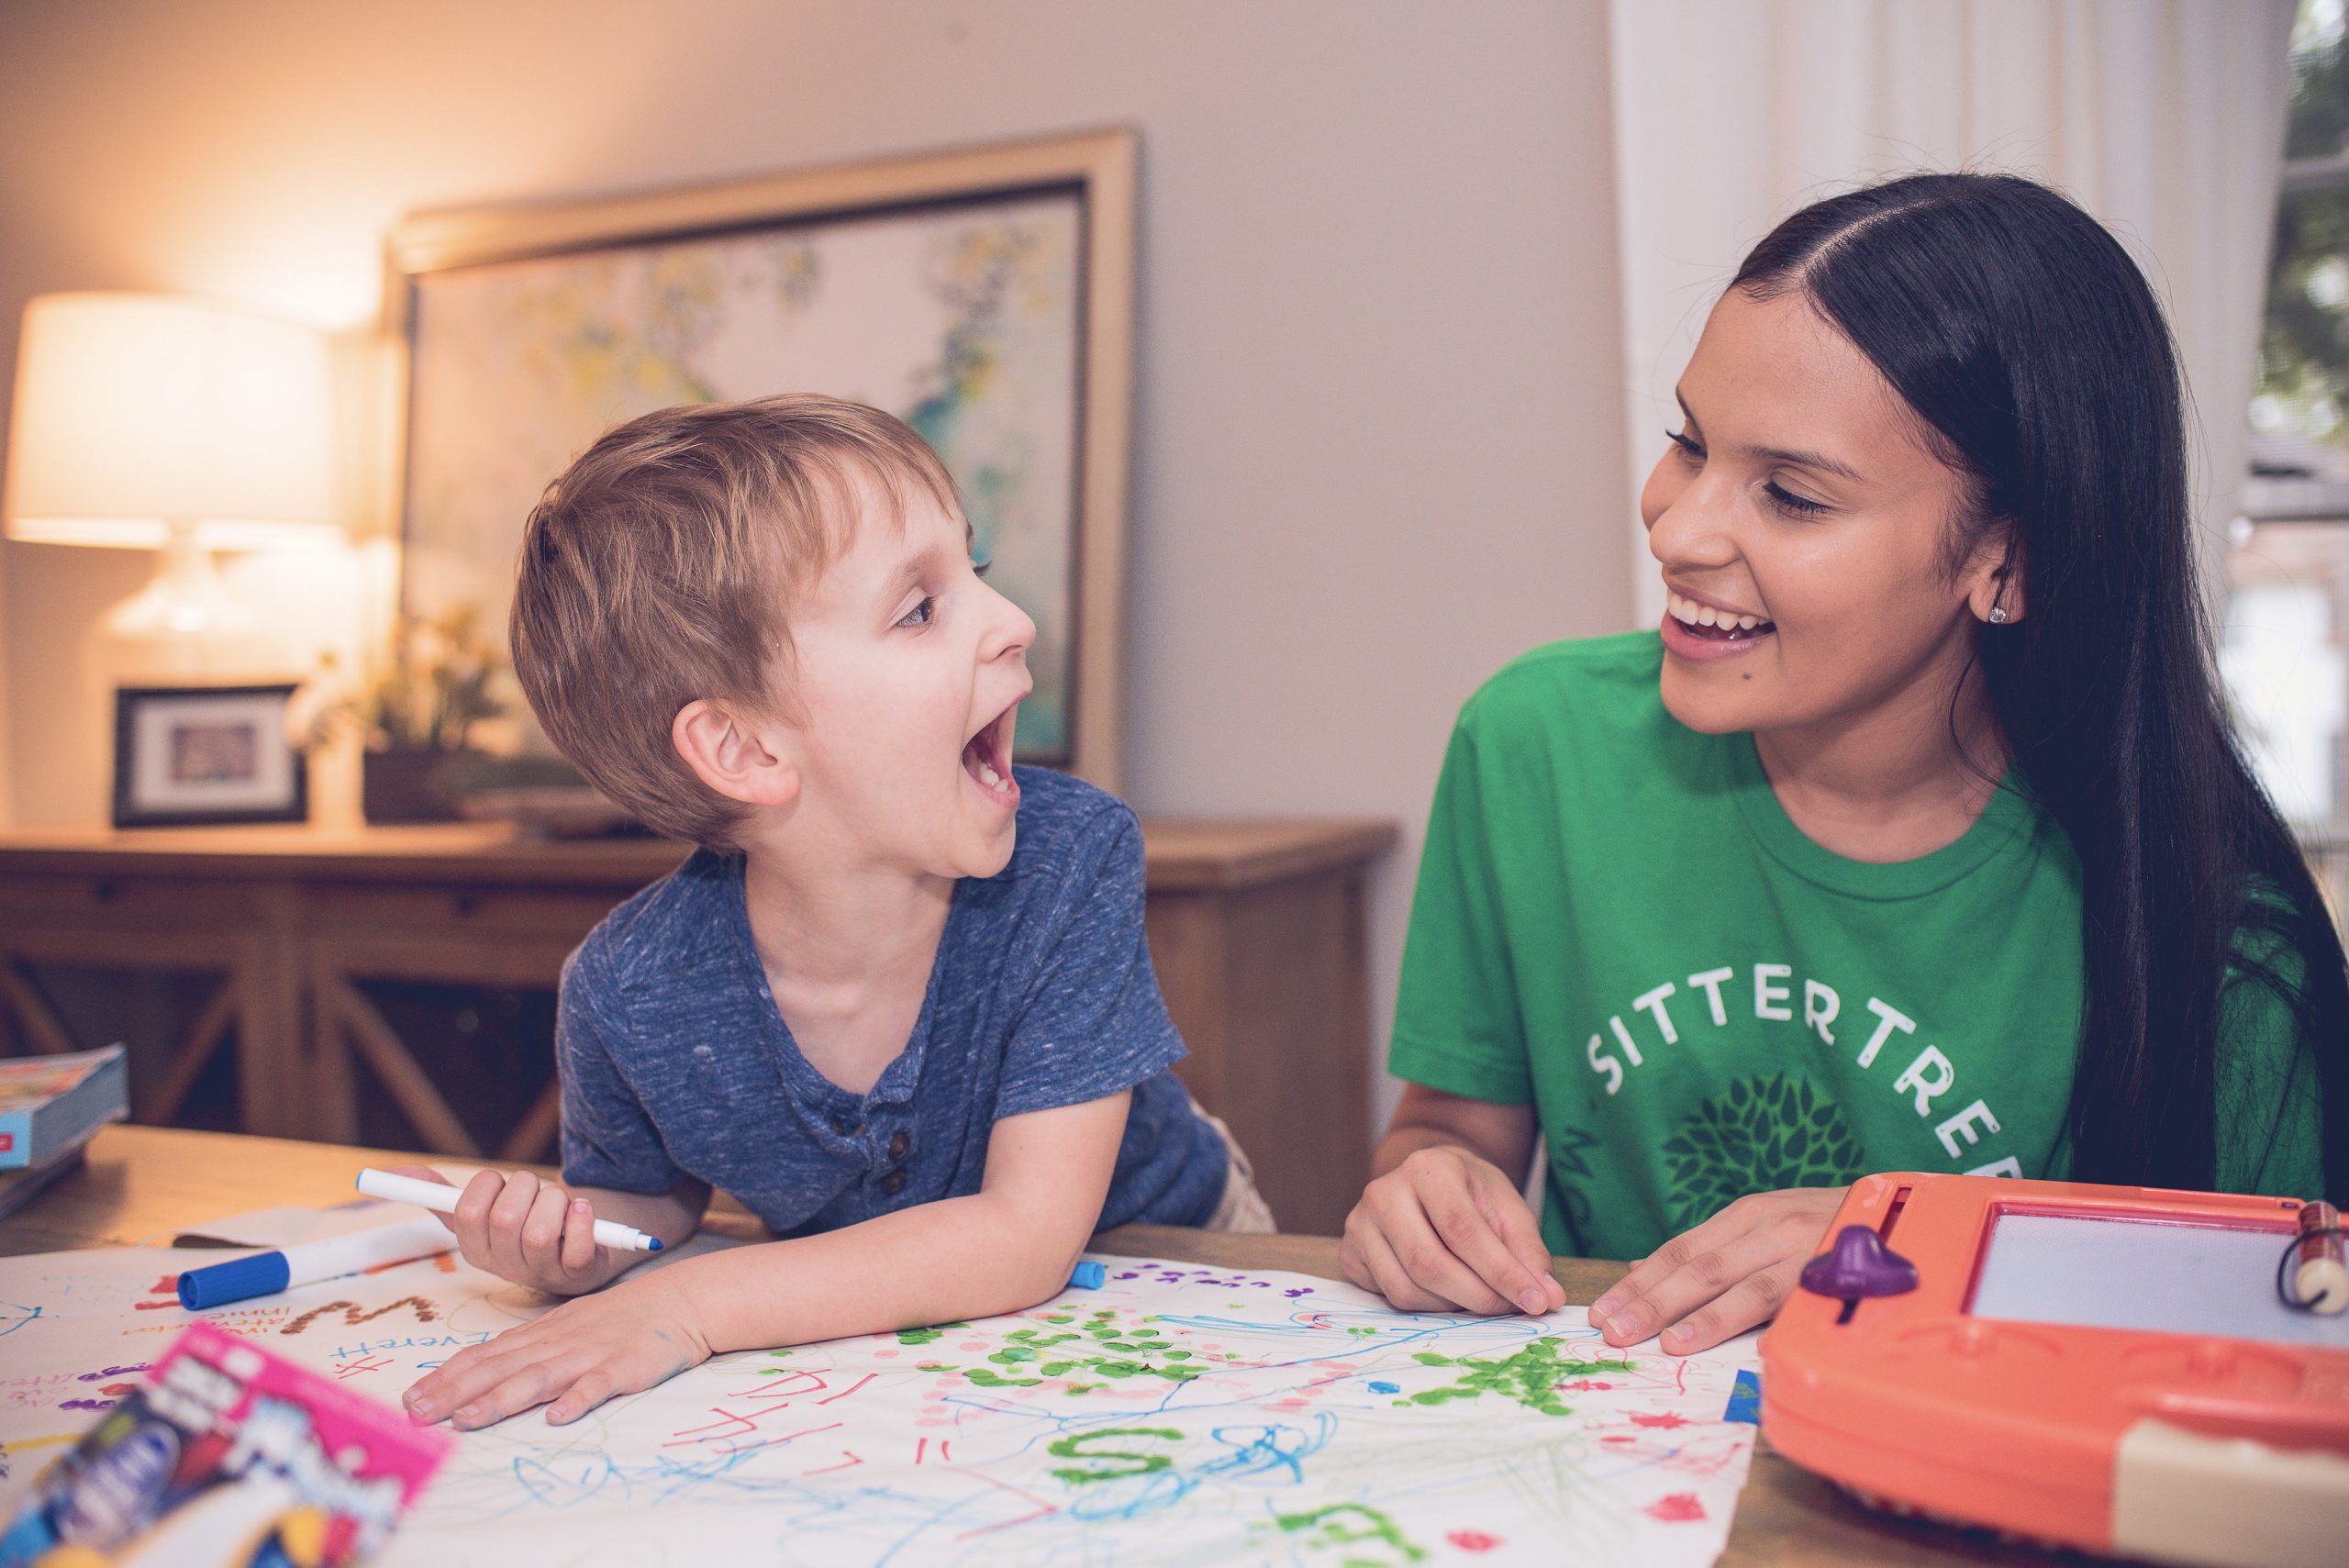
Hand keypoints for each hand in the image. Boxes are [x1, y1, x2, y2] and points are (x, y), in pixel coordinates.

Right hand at [381, 1164, 611, 1296]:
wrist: (578, 1253)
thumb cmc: (523, 1226)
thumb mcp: (479, 1213)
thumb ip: (440, 1194)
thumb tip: (395, 1171)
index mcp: (476, 1249)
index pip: (468, 1212)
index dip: (486, 1187)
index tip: (497, 1182)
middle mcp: (505, 1265)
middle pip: (506, 1218)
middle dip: (525, 1188)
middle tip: (533, 1189)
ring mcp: (541, 1272)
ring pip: (541, 1229)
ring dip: (555, 1201)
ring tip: (559, 1204)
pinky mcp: (579, 1272)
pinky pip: (579, 1246)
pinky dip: (582, 1220)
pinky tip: (581, 1210)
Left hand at [401, 1266, 711, 1428]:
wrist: (679, 1300)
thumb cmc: (620, 1317)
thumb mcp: (567, 1325)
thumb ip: (528, 1348)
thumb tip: (482, 1372)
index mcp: (541, 1334)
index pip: (484, 1354)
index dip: (446, 1376)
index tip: (410, 1399)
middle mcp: (558, 1342)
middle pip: (499, 1367)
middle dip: (454, 1391)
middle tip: (417, 1414)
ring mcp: (590, 1353)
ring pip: (538, 1377)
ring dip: (501, 1398)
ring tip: (468, 1419)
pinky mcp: (624, 1366)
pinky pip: (598, 1383)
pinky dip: (578, 1399)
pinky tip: (558, 1416)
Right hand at [1340, 1144, 1567, 1315]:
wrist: (1426, 1181)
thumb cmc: (1470, 1194)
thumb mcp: (1507, 1208)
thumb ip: (1528, 1251)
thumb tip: (1547, 1297)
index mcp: (1428, 1168)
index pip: (1463, 1230)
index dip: (1501, 1272)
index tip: (1534, 1301)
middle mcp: (1384, 1191)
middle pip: (1429, 1263)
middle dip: (1477, 1296)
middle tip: (1507, 1309)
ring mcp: (1360, 1222)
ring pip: (1406, 1288)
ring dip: (1451, 1306)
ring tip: (1477, 1295)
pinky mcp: (1350, 1252)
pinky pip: (1388, 1296)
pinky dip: (1426, 1305)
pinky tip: (1445, 1291)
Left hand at [1588, 1186, 1846, 1353]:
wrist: (1902, 1207)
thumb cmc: (1824, 1224)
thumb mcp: (1761, 1224)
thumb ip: (1707, 1249)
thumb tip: (1639, 1267)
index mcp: (1745, 1216)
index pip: (1678, 1251)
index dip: (1638, 1282)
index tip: (1602, 1312)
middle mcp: (1769, 1227)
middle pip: (1699, 1269)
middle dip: (1652, 1302)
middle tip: (1615, 1332)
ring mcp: (1803, 1250)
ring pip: (1743, 1286)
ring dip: (1701, 1317)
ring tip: (1666, 1343)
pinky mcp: (1838, 1276)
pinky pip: (1798, 1305)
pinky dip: (1772, 1327)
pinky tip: (1751, 1351)